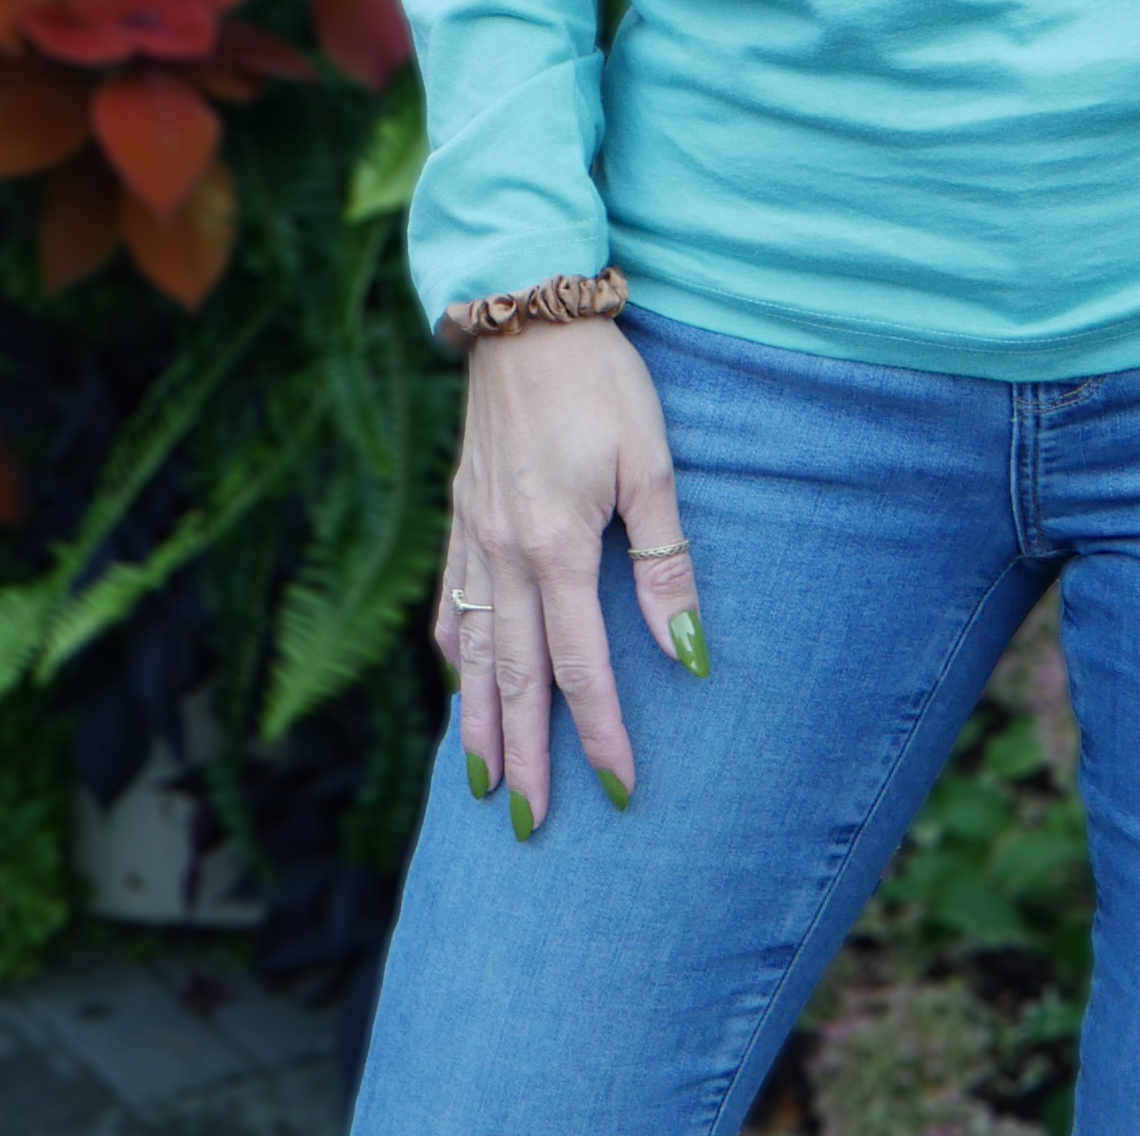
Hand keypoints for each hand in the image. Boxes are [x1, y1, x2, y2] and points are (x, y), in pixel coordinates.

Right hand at [433, 319, 705, 833]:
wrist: (526, 311)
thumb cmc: (602, 381)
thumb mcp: (651, 462)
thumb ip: (665, 560)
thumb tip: (686, 653)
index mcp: (556, 546)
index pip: (580, 666)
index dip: (600, 733)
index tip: (618, 790)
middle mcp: (503, 553)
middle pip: (514, 677)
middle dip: (526, 757)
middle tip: (531, 827)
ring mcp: (473, 533)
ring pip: (473, 650)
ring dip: (479, 722)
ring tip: (486, 785)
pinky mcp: (459, 511)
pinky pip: (452, 601)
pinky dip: (456, 652)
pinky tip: (461, 681)